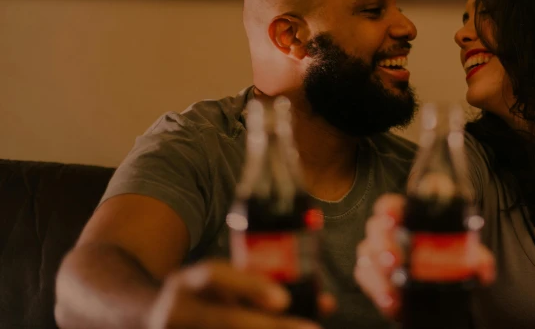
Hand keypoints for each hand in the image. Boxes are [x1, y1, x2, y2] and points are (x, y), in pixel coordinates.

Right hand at [147, 259, 335, 328]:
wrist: (143, 318)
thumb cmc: (200, 299)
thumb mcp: (218, 284)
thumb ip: (260, 286)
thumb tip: (326, 304)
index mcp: (187, 282)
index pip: (214, 275)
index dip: (249, 286)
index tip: (283, 299)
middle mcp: (176, 311)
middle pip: (223, 320)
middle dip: (268, 327)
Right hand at [354, 193, 495, 318]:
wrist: (441, 292)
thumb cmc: (449, 261)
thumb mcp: (466, 256)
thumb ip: (477, 258)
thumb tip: (482, 268)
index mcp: (409, 218)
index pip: (392, 206)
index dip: (388, 208)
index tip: (391, 217)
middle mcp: (389, 232)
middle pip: (375, 229)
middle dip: (383, 244)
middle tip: (395, 260)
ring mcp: (378, 253)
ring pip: (367, 254)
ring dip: (378, 272)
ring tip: (393, 290)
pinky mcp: (373, 276)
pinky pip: (364, 277)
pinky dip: (375, 290)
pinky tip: (391, 302)